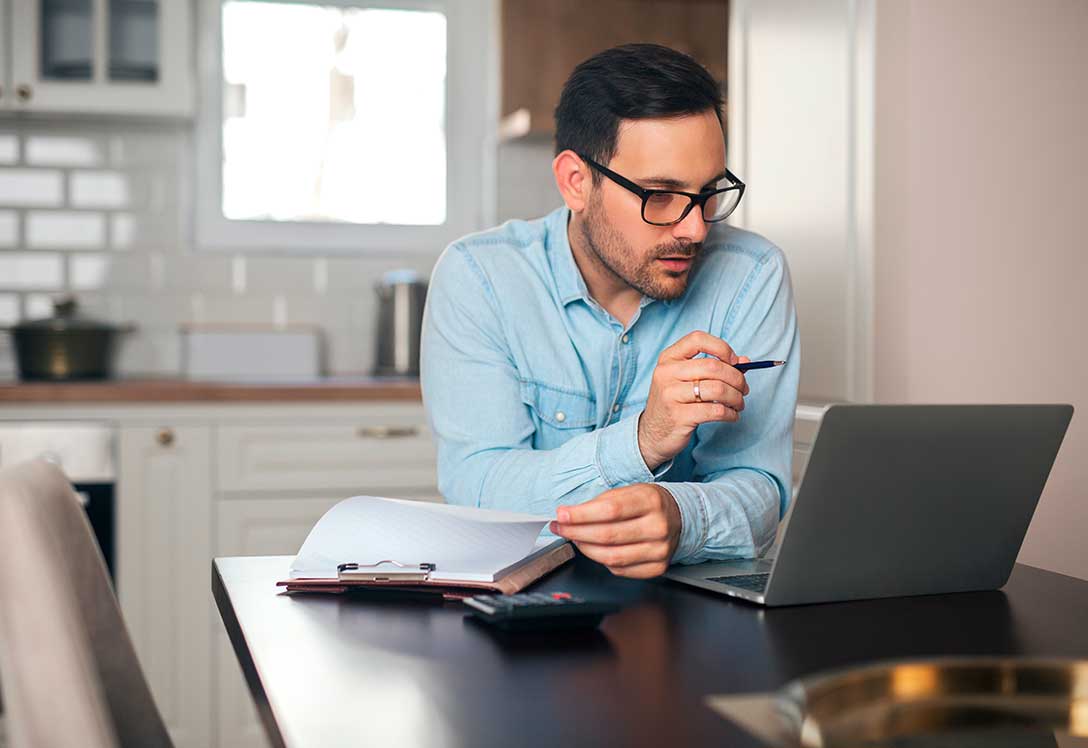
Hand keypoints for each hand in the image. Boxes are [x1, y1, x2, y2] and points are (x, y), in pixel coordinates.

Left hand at [550, 483, 682, 577]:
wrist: (678, 517)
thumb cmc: (647, 503)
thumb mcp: (629, 491)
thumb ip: (601, 502)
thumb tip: (570, 515)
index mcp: (651, 500)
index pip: (610, 510)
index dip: (581, 515)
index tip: (562, 515)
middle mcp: (658, 526)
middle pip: (608, 535)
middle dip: (576, 532)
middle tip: (561, 527)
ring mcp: (660, 550)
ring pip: (612, 557)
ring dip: (585, 549)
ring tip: (575, 538)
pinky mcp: (657, 567)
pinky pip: (620, 570)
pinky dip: (602, 561)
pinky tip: (596, 549)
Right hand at [637, 331, 749, 469]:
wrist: (652, 433)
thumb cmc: (675, 402)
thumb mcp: (686, 379)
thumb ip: (714, 367)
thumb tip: (745, 361)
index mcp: (668, 358)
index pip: (697, 339)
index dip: (721, 347)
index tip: (735, 360)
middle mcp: (667, 373)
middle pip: (713, 366)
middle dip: (737, 378)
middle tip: (744, 389)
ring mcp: (671, 395)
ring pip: (718, 389)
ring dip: (736, 397)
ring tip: (739, 404)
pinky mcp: (679, 416)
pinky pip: (716, 410)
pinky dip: (731, 413)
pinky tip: (732, 415)